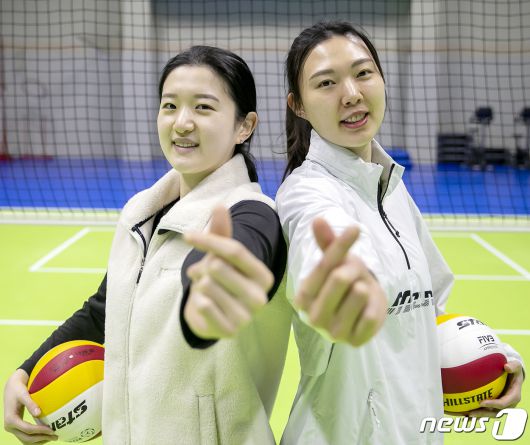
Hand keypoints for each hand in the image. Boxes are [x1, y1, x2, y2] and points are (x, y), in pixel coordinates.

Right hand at [3, 368, 57, 442]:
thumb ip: (30, 403)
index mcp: (10, 419)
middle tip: (55, 436)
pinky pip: (25, 436)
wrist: (11, 388)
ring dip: (38, 440)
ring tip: (52, 437)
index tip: (52, 430)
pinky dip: (35, 438)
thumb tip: (38, 413)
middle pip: (26, 438)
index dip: (40, 431)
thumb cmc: (18, 390)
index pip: (27, 429)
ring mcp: (12, 428)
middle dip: (41, 438)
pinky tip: (46, 435)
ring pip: (25, 440)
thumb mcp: (23, 394)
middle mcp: (9, 426)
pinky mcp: (16, 427)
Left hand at [183, 206, 273, 338]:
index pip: (235, 250)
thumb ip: (221, 232)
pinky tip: (203, 304)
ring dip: (199, 284)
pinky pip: (204, 306)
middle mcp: (260, 297)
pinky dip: (198, 301)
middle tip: (202, 274)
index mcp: (264, 276)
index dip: (209, 240)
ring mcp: (247, 316)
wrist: (212, 316)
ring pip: (208, 285)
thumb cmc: (219, 281)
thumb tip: (219, 206)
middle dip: (203, 267)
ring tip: (204, 289)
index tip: (188, 235)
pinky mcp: (230, 330)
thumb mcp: (220, 256)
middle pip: (219, 267)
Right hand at [295, 218, 386, 346]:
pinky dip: (374, 306)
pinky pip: (370, 315)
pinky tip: (366, 308)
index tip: (355, 228)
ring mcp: (333, 332)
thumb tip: (318, 219)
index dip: (341, 245)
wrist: (362, 309)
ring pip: (358, 293)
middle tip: (356, 272)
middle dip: (354, 269)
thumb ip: (327, 243)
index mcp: (302, 297)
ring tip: (360, 291)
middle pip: (341, 278)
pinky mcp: (354, 341)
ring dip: (364, 287)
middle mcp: (313, 317)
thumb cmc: (345, 282)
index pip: (324, 265)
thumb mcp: (336, 262)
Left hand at [467, 361, 523, 417]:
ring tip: (466, 415)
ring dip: (479, 415)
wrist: (514, 375)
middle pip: (496, 412)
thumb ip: (513, 366)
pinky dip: (478, 412)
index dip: (493, 404)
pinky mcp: (496, 405)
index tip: (481, 403)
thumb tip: (507, 367)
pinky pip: (487, 410)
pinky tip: (466, 413)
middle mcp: (508, 403)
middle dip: (483, 413)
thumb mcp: (516, 366)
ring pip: (490, 413)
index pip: (503, 403)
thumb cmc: (513, 370)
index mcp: (514, 396)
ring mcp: (502, 406)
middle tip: (470, 413)